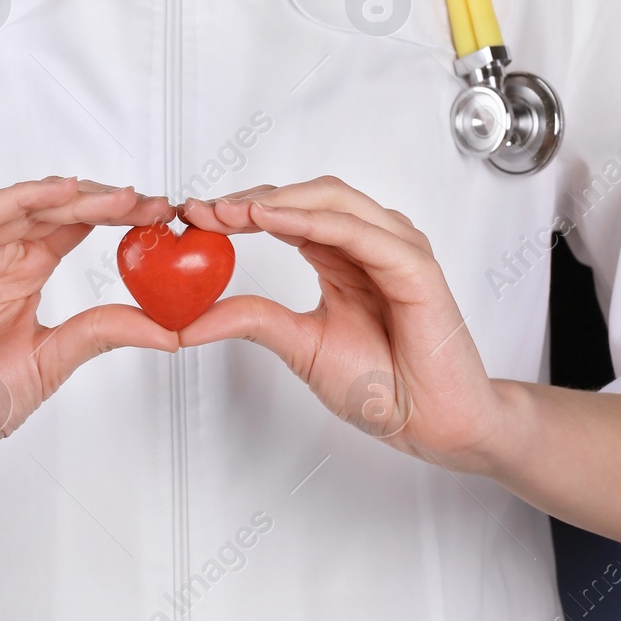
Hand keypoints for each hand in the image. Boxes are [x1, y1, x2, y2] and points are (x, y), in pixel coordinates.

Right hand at [0, 177, 177, 493]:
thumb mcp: (55, 360)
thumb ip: (103, 332)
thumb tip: (166, 329)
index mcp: (22, 277)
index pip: (72, 227)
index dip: (115, 215)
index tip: (158, 215)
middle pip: (53, 210)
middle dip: (104, 201)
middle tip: (149, 204)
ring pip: (22, 207)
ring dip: (72, 196)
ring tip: (118, 198)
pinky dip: (20, 200)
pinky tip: (59, 194)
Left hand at [178, 176, 509, 473]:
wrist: (434, 424)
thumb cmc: (385, 387)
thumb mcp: (300, 346)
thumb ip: (251, 321)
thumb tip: (186, 322)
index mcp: (342, 258)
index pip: (287, 214)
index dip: (239, 211)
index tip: (193, 216)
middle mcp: (369, 245)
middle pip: (307, 196)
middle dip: (251, 199)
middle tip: (203, 210)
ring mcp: (394, 250)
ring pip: (332, 200)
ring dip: (277, 200)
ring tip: (229, 211)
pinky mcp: (414, 266)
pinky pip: (358, 231)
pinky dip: (313, 218)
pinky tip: (273, 218)